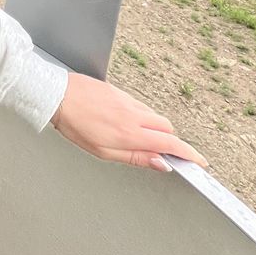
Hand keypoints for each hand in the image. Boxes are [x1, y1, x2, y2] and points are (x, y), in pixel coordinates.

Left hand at [51, 71, 207, 172]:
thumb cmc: (75, 125)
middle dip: (169, 140)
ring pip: (152, 115)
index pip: (170, 143)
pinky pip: (138, 105)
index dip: (189, 154)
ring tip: (134, 138)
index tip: (199, 162)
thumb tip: (162, 164)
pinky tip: (122, 122)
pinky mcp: (118, 90)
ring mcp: (126, 99)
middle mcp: (133, 113)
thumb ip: (136, 157)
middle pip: (166, 127)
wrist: (56, 95)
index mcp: (131, 132)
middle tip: (161, 152)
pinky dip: (139, 116)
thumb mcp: (103, 151)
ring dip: (153, 128)